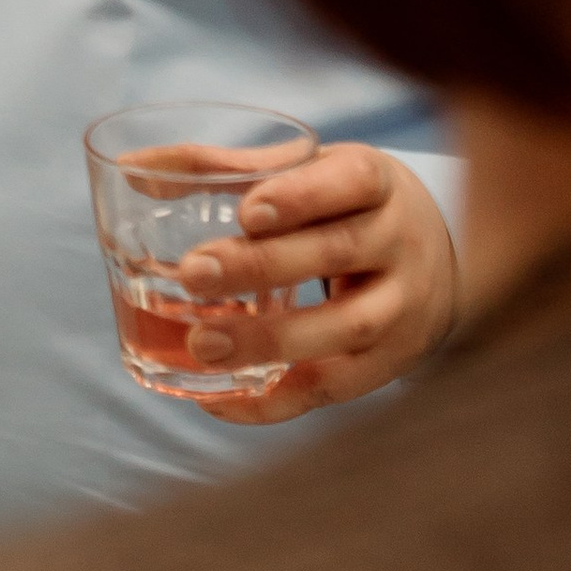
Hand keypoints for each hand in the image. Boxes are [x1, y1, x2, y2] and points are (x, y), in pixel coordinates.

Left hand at [174, 146, 457, 423]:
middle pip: (337, 252)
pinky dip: (277, 402)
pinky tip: (221, 401)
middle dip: (261, 266)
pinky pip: (337, 388)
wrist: (438, 262)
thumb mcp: (305, 173)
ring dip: (270, 340)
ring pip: (346, 327)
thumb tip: (131, 168)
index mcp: (377, 184)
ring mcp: (402, 308)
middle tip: (192, 274)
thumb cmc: (346, 207)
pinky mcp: (391, 363)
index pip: (353, 181)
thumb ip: (222, 168)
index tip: (247, 211)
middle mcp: (399, 243)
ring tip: (201, 345)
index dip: (302, 196)